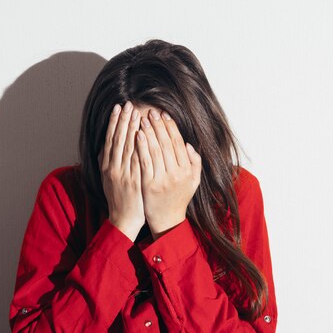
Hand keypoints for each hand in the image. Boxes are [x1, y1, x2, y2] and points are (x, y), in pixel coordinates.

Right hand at [98, 101, 144, 241]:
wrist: (123, 219)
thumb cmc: (119, 198)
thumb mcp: (109, 178)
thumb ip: (108, 162)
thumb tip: (106, 145)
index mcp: (107, 166)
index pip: (110, 139)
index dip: (114, 122)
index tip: (118, 107)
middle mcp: (113, 168)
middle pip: (118, 140)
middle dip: (123, 121)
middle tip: (128, 104)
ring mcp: (123, 175)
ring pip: (127, 148)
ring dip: (131, 130)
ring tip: (136, 114)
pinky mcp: (134, 182)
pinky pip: (137, 162)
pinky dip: (139, 148)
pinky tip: (143, 136)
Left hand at [135, 108, 201, 237]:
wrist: (167, 221)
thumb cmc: (178, 199)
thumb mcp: (193, 182)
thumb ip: (195, 163)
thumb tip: (189, 144)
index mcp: (187, 171)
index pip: (178, 143)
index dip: (171, 127)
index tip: (164, 115)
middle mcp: (176, 174)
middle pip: (166, 143)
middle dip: (159, 125)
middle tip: (152, 111)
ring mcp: (162, 179)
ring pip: (155, 150)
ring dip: (149, 132)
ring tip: (143, 118)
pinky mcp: (149, 184)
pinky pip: (144, 161)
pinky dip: (141, 146)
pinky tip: (137, 134)